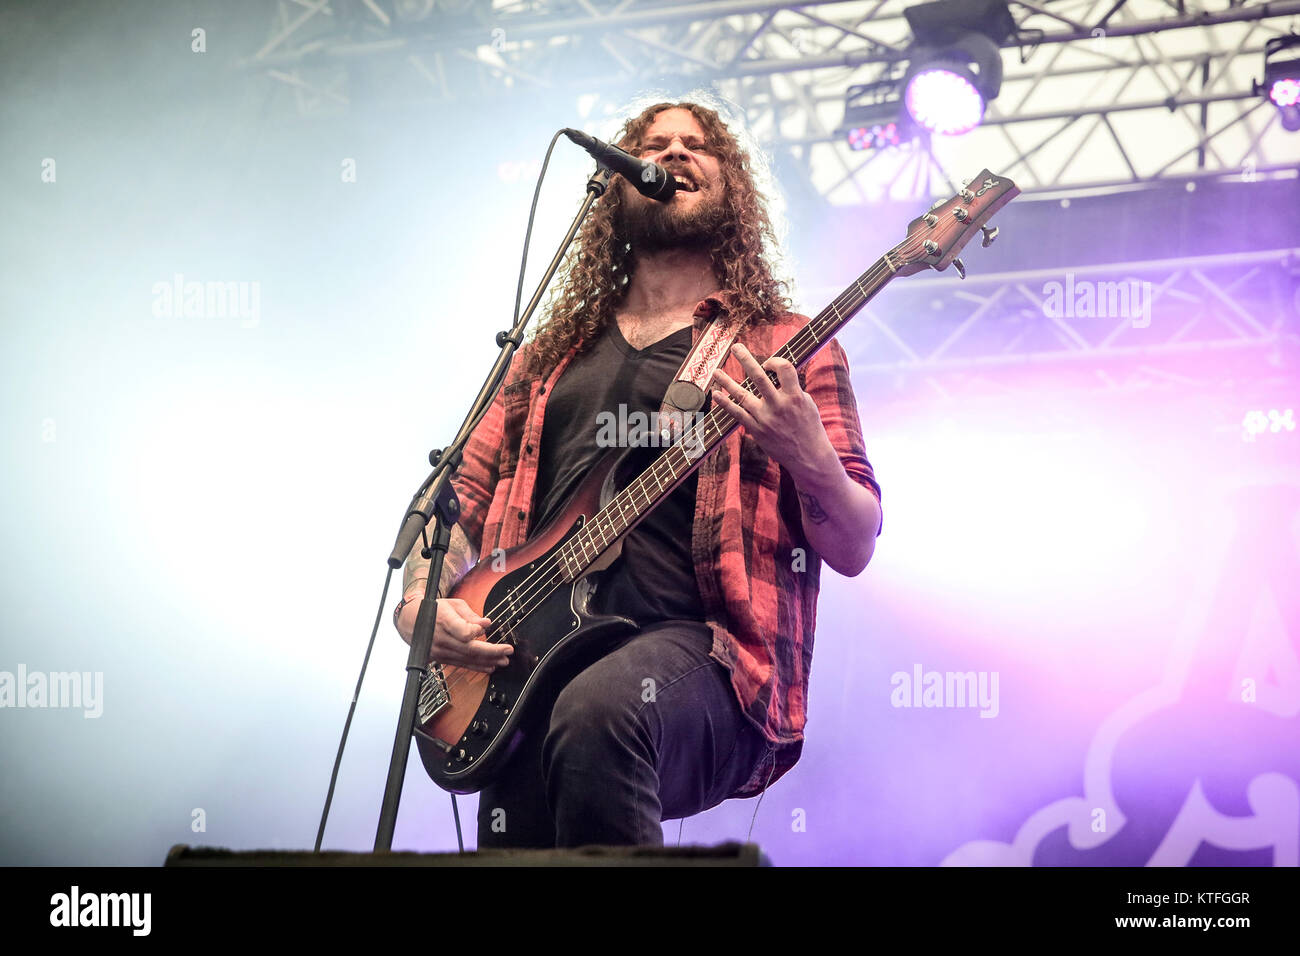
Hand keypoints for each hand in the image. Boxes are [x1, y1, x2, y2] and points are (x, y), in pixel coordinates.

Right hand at [397, 596, 511, 672]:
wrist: (410, 621)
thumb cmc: (433, 610)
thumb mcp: (452, 605)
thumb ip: (470, 615)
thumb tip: (486, 624)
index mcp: (444, 620)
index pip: (462, 631)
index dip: (475, 632)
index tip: (484, 628)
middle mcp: (441, 638)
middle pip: (469, 649)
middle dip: (492, 651)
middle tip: (507, 650)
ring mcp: (439, 651)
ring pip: (467, 659)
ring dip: (488, 661)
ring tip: (503, 660)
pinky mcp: (440, 659)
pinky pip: (461, 664)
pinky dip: (477, 667)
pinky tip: (490, 666)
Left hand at [710, 343, 837, 480]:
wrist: (808, 457)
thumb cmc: (809, 427)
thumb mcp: (807, 403)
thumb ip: (792, 389)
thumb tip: (776, 374)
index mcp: (795, 396)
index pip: (784, 368)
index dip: (775, 361)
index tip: (769, 363)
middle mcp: (778, 406)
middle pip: (758, 377)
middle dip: (745, 359)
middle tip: (736, 347)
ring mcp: (765, 418)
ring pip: (742, 395)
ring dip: (727, 382)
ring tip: (716, 371)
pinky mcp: (756, 430)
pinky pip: (737, 414)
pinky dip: (725, 403)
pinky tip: (716, 394)